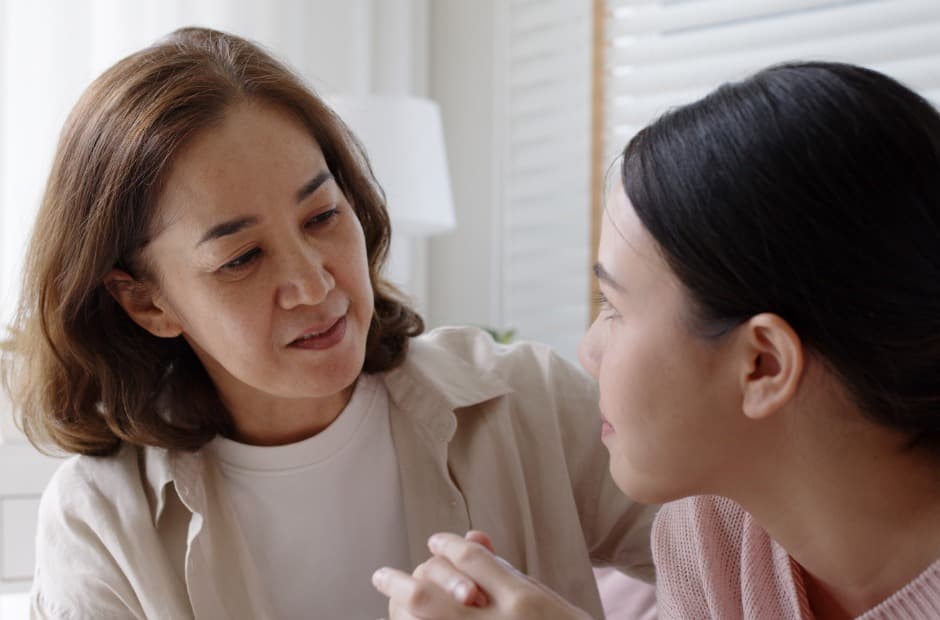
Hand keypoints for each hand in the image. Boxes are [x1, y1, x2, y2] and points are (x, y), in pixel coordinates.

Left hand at [372, 531, 591, 619]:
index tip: (435, 541)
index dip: (448, 546)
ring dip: (397, 610)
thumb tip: (472, 541)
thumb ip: (505, 574)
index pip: (472, 560)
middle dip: (398, 583)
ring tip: (388, 598)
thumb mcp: (544, 600)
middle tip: (382, 576)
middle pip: (427, 596)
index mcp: (523, 602)